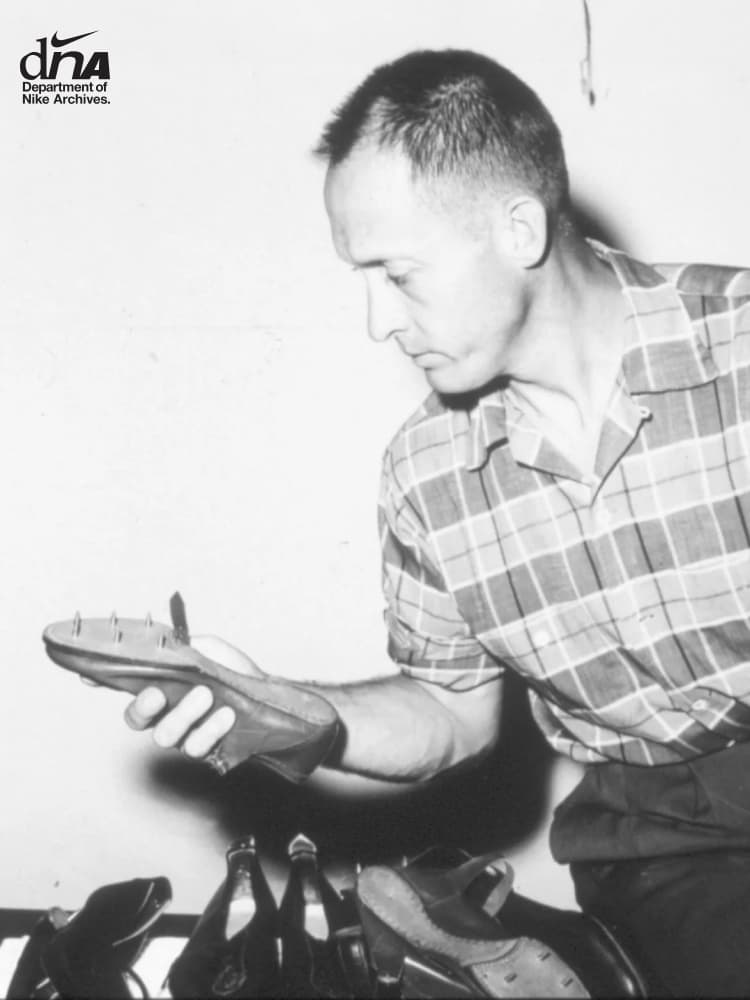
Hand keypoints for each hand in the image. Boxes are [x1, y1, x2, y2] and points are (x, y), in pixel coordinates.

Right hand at [124, 634, 265, 758]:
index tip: (133, 686)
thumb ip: (186, 646)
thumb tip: (168, 644)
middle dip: (147, 706)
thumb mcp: (209, 649)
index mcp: (161, 691)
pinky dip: (212, 729)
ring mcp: (184, 737)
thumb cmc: (231, 670)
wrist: (266, 693)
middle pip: (138, 721)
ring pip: (166, 736)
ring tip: (207, 695)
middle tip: (169, 693)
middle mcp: (166, 717)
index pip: (131, 698)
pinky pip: (198, 747)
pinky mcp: (206, 751)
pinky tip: (227, 714)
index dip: (123, 695)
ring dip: (185, 715)